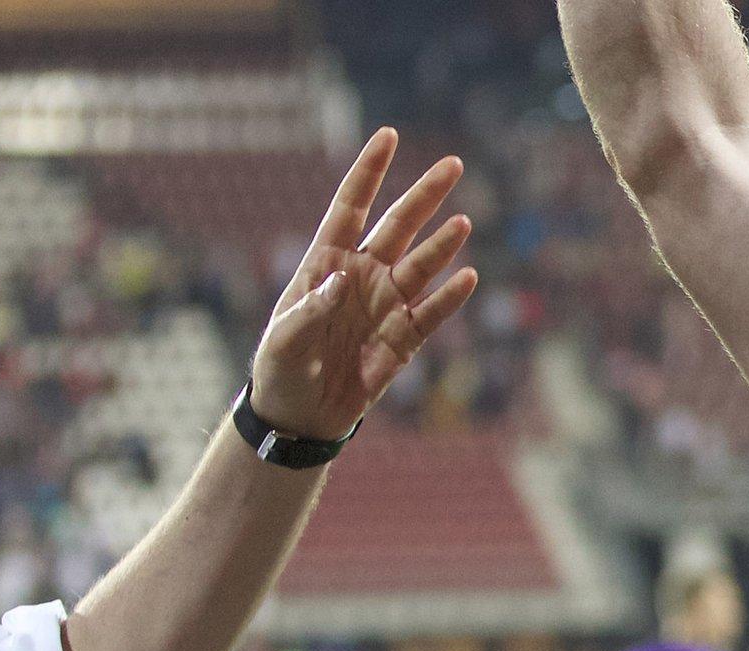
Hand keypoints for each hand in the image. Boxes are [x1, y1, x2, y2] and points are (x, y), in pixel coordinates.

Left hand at [249, 127, 479, 439]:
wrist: (298, 417)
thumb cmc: (280, 370)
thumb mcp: (284, 340)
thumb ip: (312, 308)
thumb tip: (343, 279)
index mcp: (326, 264)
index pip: (350, 208)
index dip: (369, 173)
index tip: (388, 136)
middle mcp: (361, 276)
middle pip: (397, 227)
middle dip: (423, 196)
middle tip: (452, 165)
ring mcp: (384, 306)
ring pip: (420, 266)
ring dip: (441, 245)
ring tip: (463, 222)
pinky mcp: (402, 341)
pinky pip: (430, 315)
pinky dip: (448, 298)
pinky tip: (467, 278)